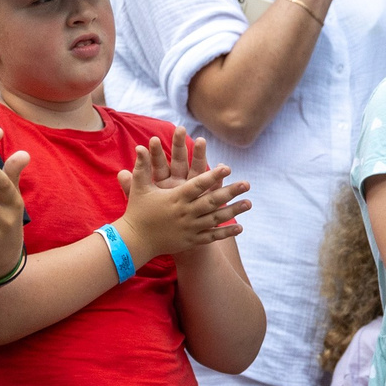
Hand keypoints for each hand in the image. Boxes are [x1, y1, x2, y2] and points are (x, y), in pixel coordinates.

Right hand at [119, 131, 250, 257]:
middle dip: (230, 192)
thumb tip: (141, 145)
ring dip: (234, 211)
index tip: (227, 168)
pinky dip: (226, 232)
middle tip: (247, 183)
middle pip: (212, 201)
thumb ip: (142, 166)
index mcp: (175, 198)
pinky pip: (212, 236)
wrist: (135, 241)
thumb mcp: (139, 187)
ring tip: (249, 203)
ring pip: (216, 219)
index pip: (198, 185)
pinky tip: (240, 228)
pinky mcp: (191, 240)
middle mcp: (185, 213)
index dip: (213, 176)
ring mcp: (190, 228)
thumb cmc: (137, 211)